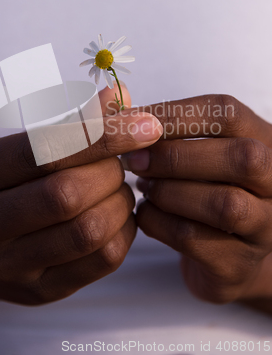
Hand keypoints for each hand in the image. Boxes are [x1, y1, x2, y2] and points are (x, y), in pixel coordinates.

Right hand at [0, 84, 162, 314]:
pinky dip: (125, 229)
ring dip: (120, 200)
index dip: (101, 135)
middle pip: (67, 195)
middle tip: (118, 162)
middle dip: (110, 171)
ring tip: (117, 186)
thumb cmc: (2, 183)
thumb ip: (69, 120)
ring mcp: (8, 265)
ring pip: (89, 231)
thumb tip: (120, 98)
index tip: (145, 125)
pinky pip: (103, 261)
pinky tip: (117, 213)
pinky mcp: (39, 290)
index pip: (43, 150)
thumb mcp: (19, 145)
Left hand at [122, 94, 271, 308]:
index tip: (134, 121)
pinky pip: (196, 240)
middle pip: (240, 158)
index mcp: (263, 139)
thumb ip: (165, 127)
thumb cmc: (205, 186)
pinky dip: (158, 222)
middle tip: (134, 160)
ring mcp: (264, 226)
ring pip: (223, 205)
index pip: (227, 113)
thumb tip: (117, 109)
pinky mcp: (239, 264)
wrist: (226, 250)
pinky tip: (144, 212)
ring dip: (168, 192)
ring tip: (142, 186)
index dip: (176, 115)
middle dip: (176, 157)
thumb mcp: (197, 149)